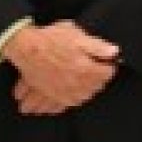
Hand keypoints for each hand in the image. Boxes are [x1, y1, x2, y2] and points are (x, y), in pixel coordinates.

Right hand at [2, 20, 118, 111]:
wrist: (26, 48)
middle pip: (95, 88)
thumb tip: (114, 52)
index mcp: (85, 70)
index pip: (107, 74)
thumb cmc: (51, 39)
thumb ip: (97, 46)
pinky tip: (71, 97)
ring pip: (81, 99)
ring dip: (87, 92)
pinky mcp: (51, 96)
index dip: (110, 66)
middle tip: (100, 72)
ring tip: (88, 84)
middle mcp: (75, 86)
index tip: (110, 62)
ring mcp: (62, 93)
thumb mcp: (77, 35)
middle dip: (100, 80)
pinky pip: (63, 106)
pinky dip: (69, 102)